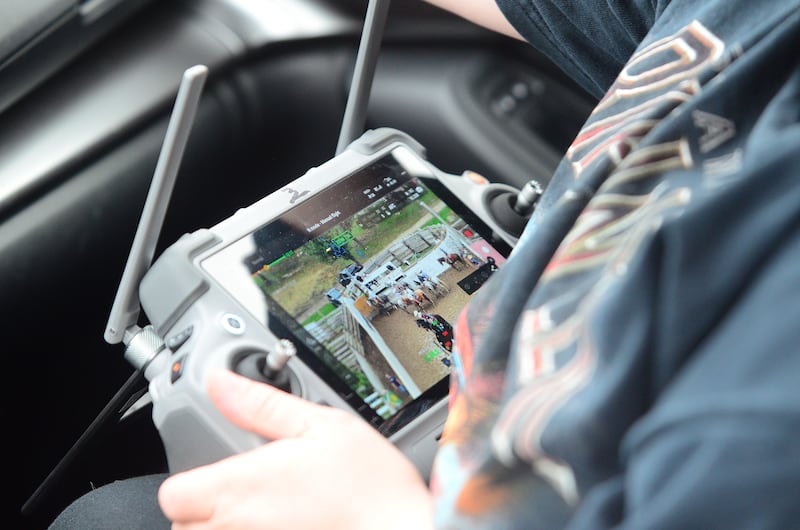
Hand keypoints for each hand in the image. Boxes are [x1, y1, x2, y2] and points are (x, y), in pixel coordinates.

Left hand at [157, 369, 433, 529]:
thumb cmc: (371, 486)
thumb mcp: (320, 424)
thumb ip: (260, 405)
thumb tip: (220, 381)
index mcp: (240, 487)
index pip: (173, 494)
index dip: (191, 480)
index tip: (219, 474)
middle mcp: (235, 529)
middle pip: (184, 525)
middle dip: (207, 508)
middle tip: (250, 493)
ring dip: (225, 528)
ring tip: (268, 515)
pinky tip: (283, 527)